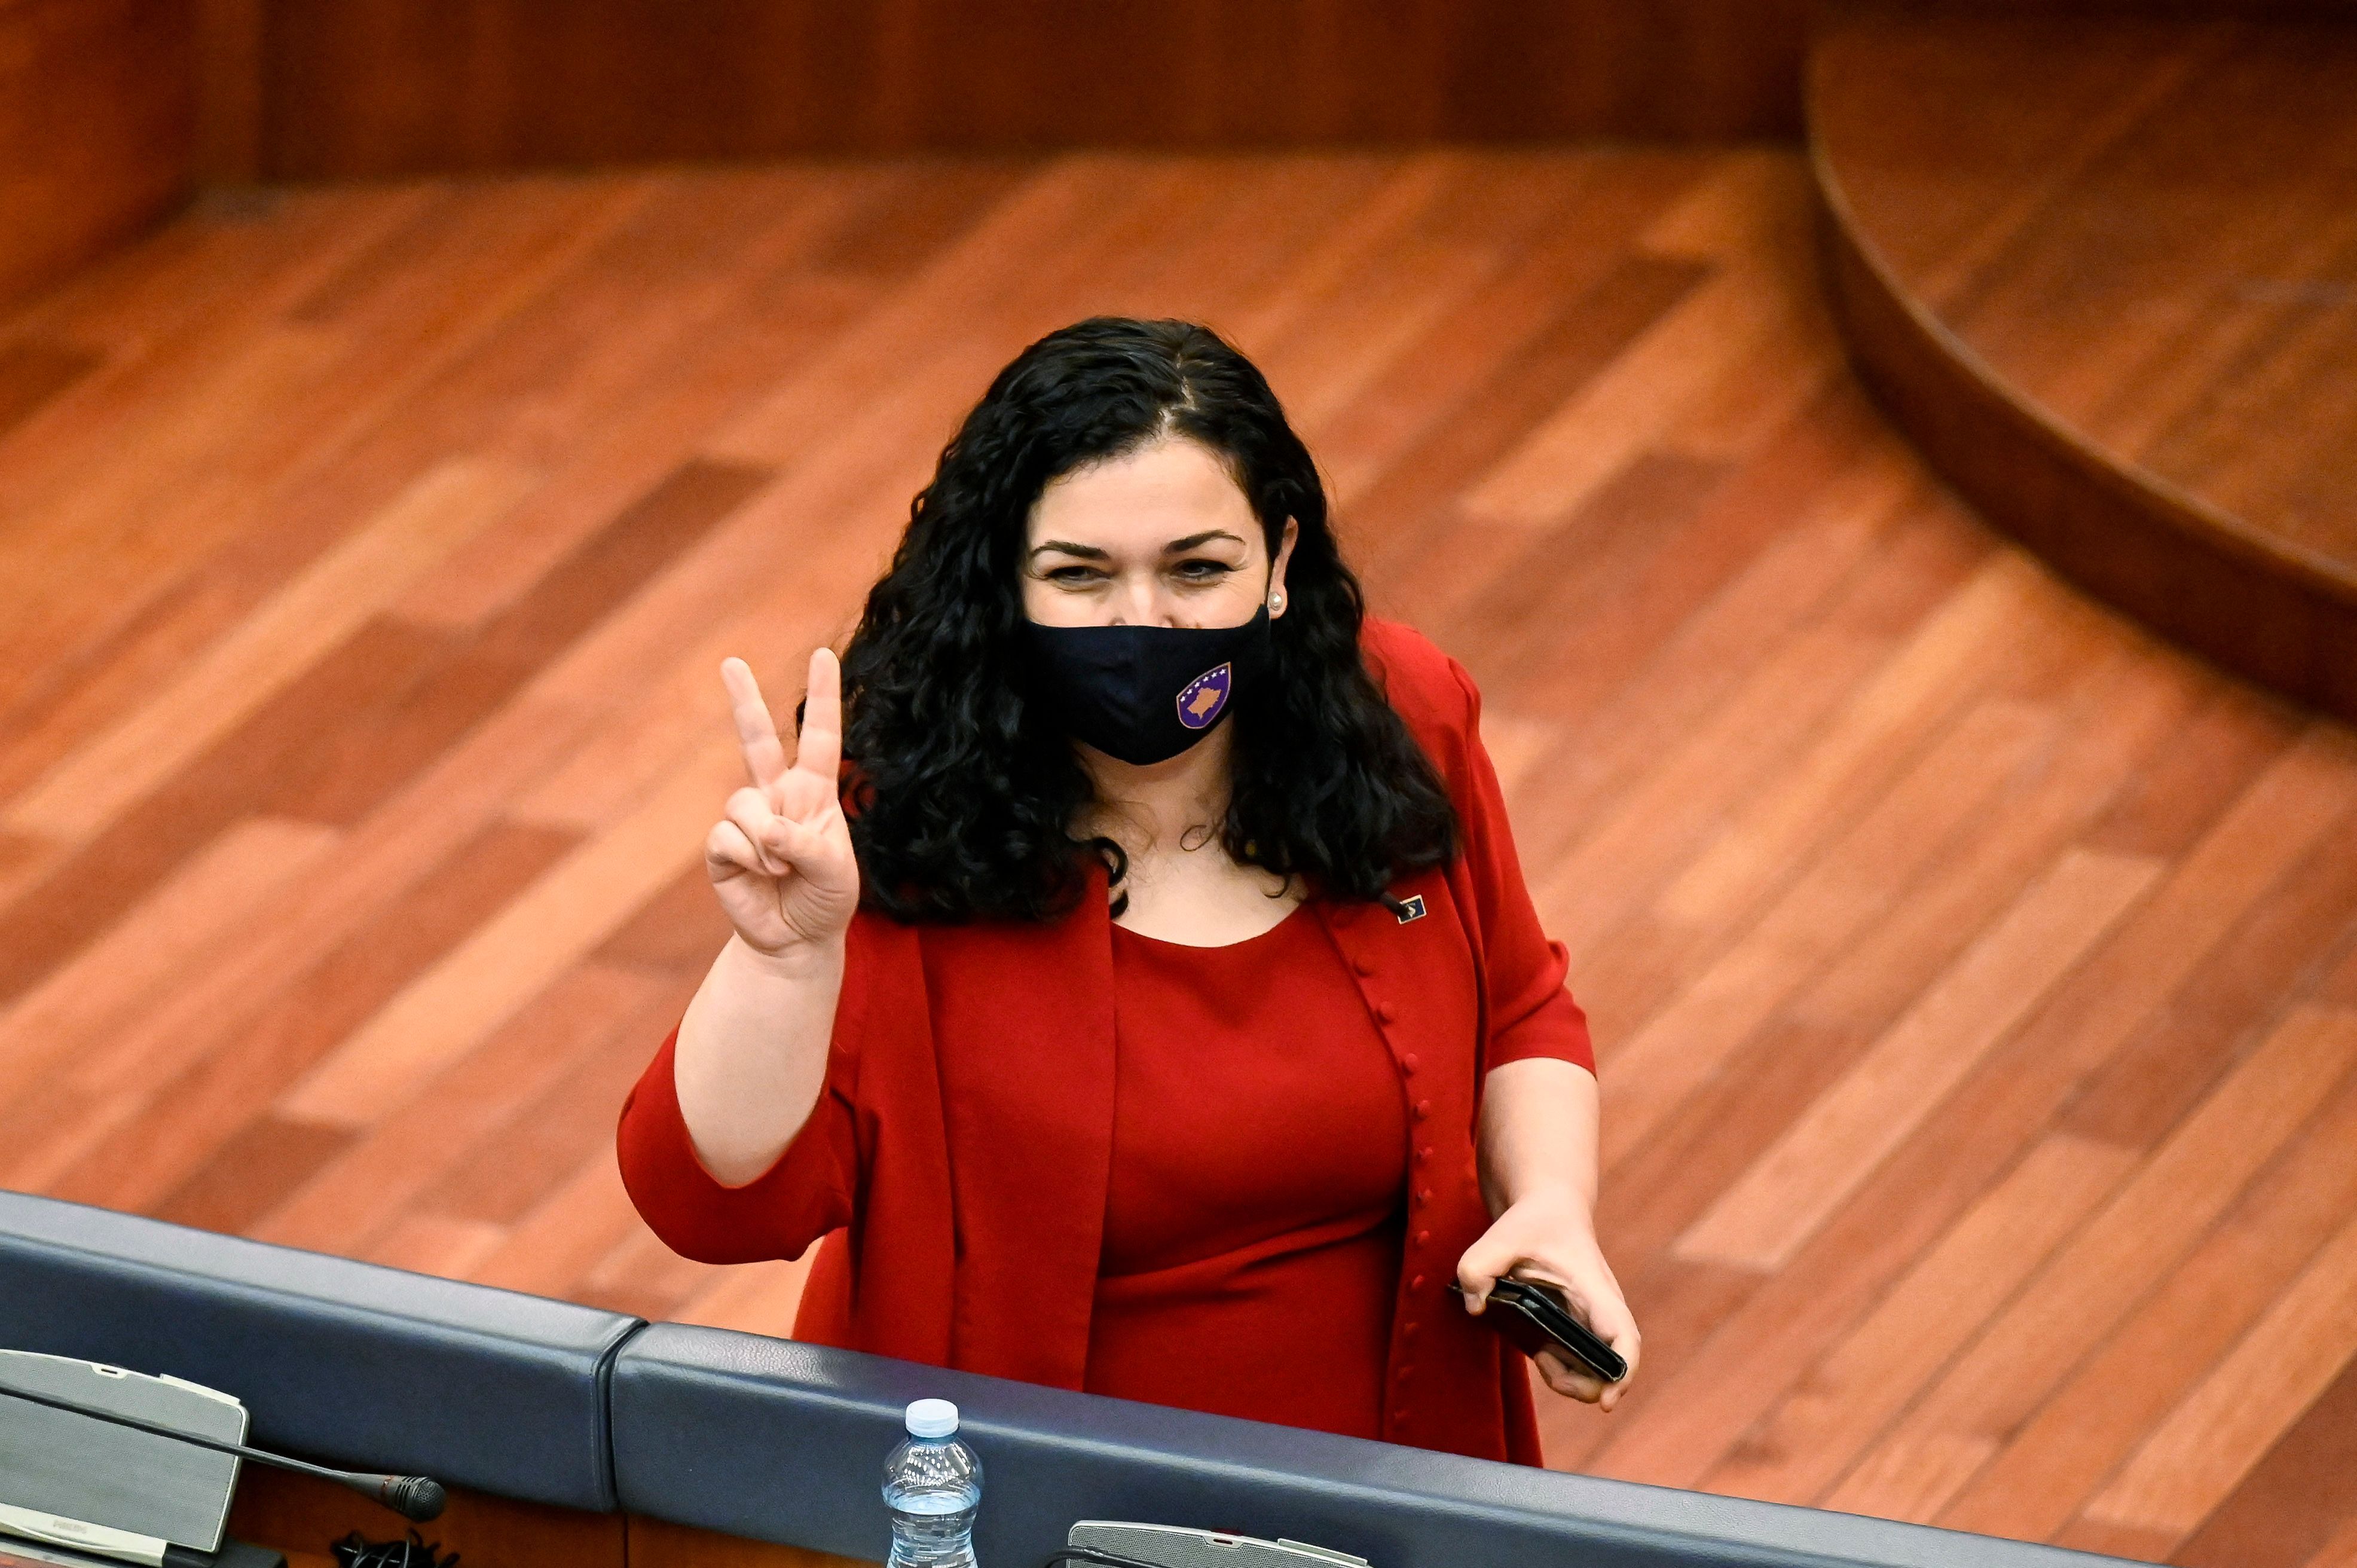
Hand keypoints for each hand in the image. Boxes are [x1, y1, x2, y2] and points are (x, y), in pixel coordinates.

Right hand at [704, 650, 859, 957]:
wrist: (797, 940)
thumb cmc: (826, 898)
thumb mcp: (836, 873)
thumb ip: (807, 845)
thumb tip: (766, 828)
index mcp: (815, 793)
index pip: (820, 736)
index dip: (823, 696)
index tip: (822, 655)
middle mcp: (779, 797)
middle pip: (758, 740)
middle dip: (744, 701)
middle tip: (731, 662)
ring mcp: (748, 819)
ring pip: (743, 803)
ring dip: (766, 840)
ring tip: (781, 868)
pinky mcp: (722, 847)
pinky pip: (726, 836)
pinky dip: (748, 857)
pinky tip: (761, 875)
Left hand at [1457, 1191, 1640, 1408]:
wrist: (1550, 1209)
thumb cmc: (1532, 1223)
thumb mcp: (1500, 1236)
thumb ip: (1478, 1266)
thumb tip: (1476, 1305)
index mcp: (1594, 1290)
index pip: (1624, 1337)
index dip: (1622, 1373)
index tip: (1607, 1402)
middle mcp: (1603, 1310)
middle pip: (1614, 1365)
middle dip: (1586, 1385)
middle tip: (1546, 1366)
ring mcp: (1595, 1320)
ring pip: (1598, 1368)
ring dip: (1572, 1379)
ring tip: (1540, 1356)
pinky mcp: (1582, 1326)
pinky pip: (1583, 1360)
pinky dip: (1566, 1369)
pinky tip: (1541, 1354)